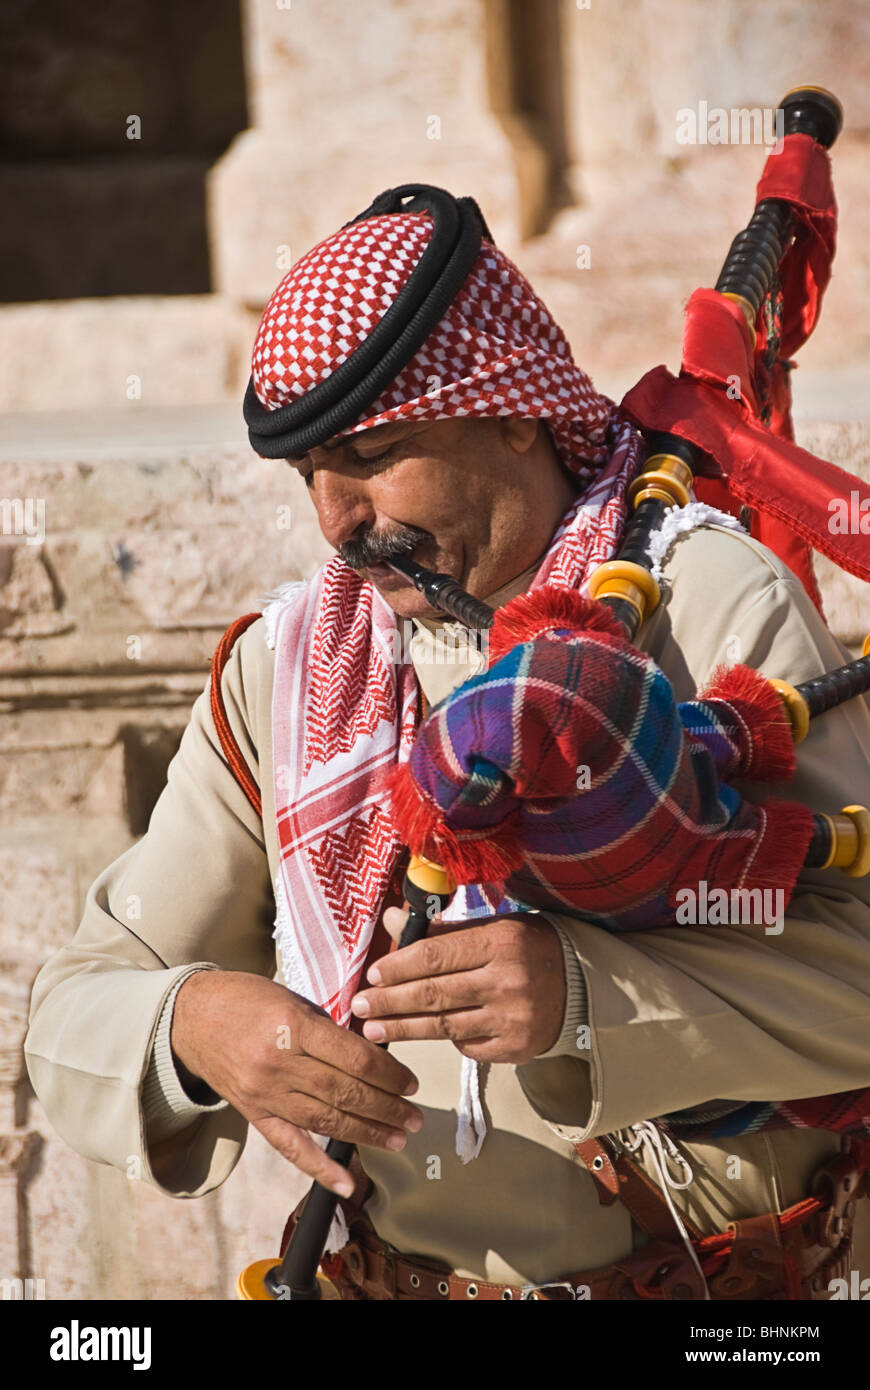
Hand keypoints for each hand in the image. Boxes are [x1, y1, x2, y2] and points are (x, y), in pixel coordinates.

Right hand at [170, 970, 422, 1195]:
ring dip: (367, 1134)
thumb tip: (372, 1051)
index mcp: (293, 1027)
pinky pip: (291, 1147)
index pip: (354, 1058)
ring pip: (326, 1122)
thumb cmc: (246, 999)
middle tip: (415, 1117)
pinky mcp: (254, 1115)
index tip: (410, 1082)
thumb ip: (329, 1027)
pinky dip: (320, 1168)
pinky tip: (347, 1183)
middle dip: (387, 1108)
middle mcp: (279, 1064)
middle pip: (345, 1093)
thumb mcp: (292, 998)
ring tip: (398, 1138)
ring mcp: (265, 1094)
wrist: (191, 1017)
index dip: (388, 1074)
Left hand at [349, 910, 565, 1063]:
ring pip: (444, 1027)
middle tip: (360, 1007)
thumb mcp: (489, 928)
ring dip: (403, 1029)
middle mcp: (509, 981)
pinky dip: (444, 1041)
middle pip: (434, 994)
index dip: (399, 966)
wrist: (578, 984)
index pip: (436, 955)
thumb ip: (440, 931)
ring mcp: (514, 1018)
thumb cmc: (524, 948)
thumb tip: (392, 920)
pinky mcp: (517, 1048)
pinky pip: (467, 1047)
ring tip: (373, 1030)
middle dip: (390, 1002)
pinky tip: (423, 1035)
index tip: (373, 975)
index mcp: (501, 942)